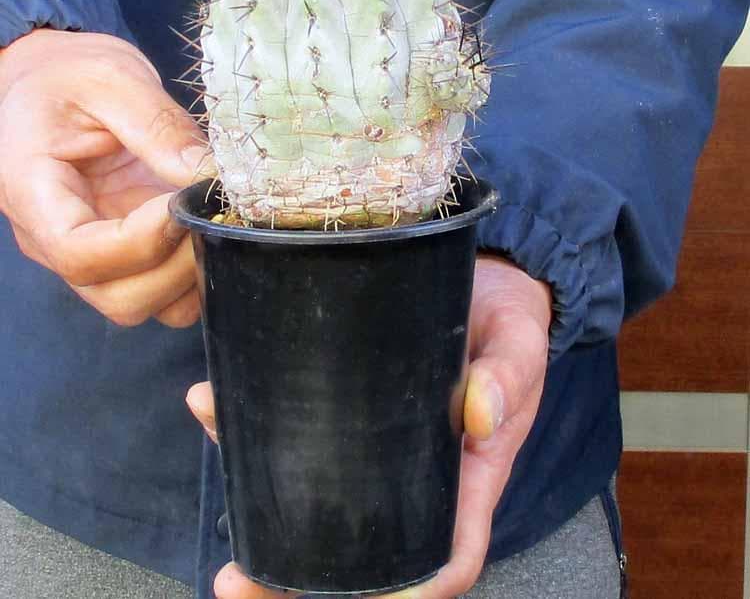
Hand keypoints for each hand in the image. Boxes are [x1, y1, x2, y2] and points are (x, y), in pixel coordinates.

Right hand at [0, 29, 209, 326]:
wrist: (47, 82)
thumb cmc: (65, 76)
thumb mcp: (110, 78)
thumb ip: (159, 125)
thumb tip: (206, 174)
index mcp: (33, 193)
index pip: (79, 252)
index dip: (142, 241)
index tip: (181, 203)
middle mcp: (55, 239)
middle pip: (116, 297)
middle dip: (175, 267)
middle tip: (207, 215)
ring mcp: (91, 252)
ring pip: (141, 304)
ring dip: (187, 278)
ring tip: (209, 222)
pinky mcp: (121, 254)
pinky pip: (159, 294)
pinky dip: (192, 278)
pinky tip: (206, 232)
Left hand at [186, 255, 551, 598]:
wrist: (482, 286)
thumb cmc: (507, 324)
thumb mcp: (518, 345)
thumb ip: (508, 375)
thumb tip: (481, 413)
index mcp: (467, 475)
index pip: (446, 552)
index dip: (413, 589)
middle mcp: (415, 472)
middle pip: (362, 546)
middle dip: (299, 575)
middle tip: (239, 582)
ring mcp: (376, 441)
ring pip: (317, 490)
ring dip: (258, 495)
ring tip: (218, 476)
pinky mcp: (347, 402)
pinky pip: (300, 428)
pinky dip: (252, 424)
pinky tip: (215, 401)